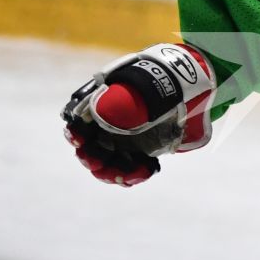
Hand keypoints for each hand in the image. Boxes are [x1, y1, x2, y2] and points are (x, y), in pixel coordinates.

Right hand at [62, 42, 215, 184]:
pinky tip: (149, 168)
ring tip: (131, 172)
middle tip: (99, 164)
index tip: (80, 139)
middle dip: (92, 160)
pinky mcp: (136, 156)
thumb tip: (100, 111)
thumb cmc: (155, 86)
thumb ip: (120, 100)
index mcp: (98, 111)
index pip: (77, 125)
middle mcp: (104, 130)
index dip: (75, 134)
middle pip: (89, 152)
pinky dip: (136, 174)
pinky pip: (129, 172)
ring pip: (107, 167)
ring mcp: (120, 145)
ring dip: (114, 173)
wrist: (183, 92)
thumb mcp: (138, 89)